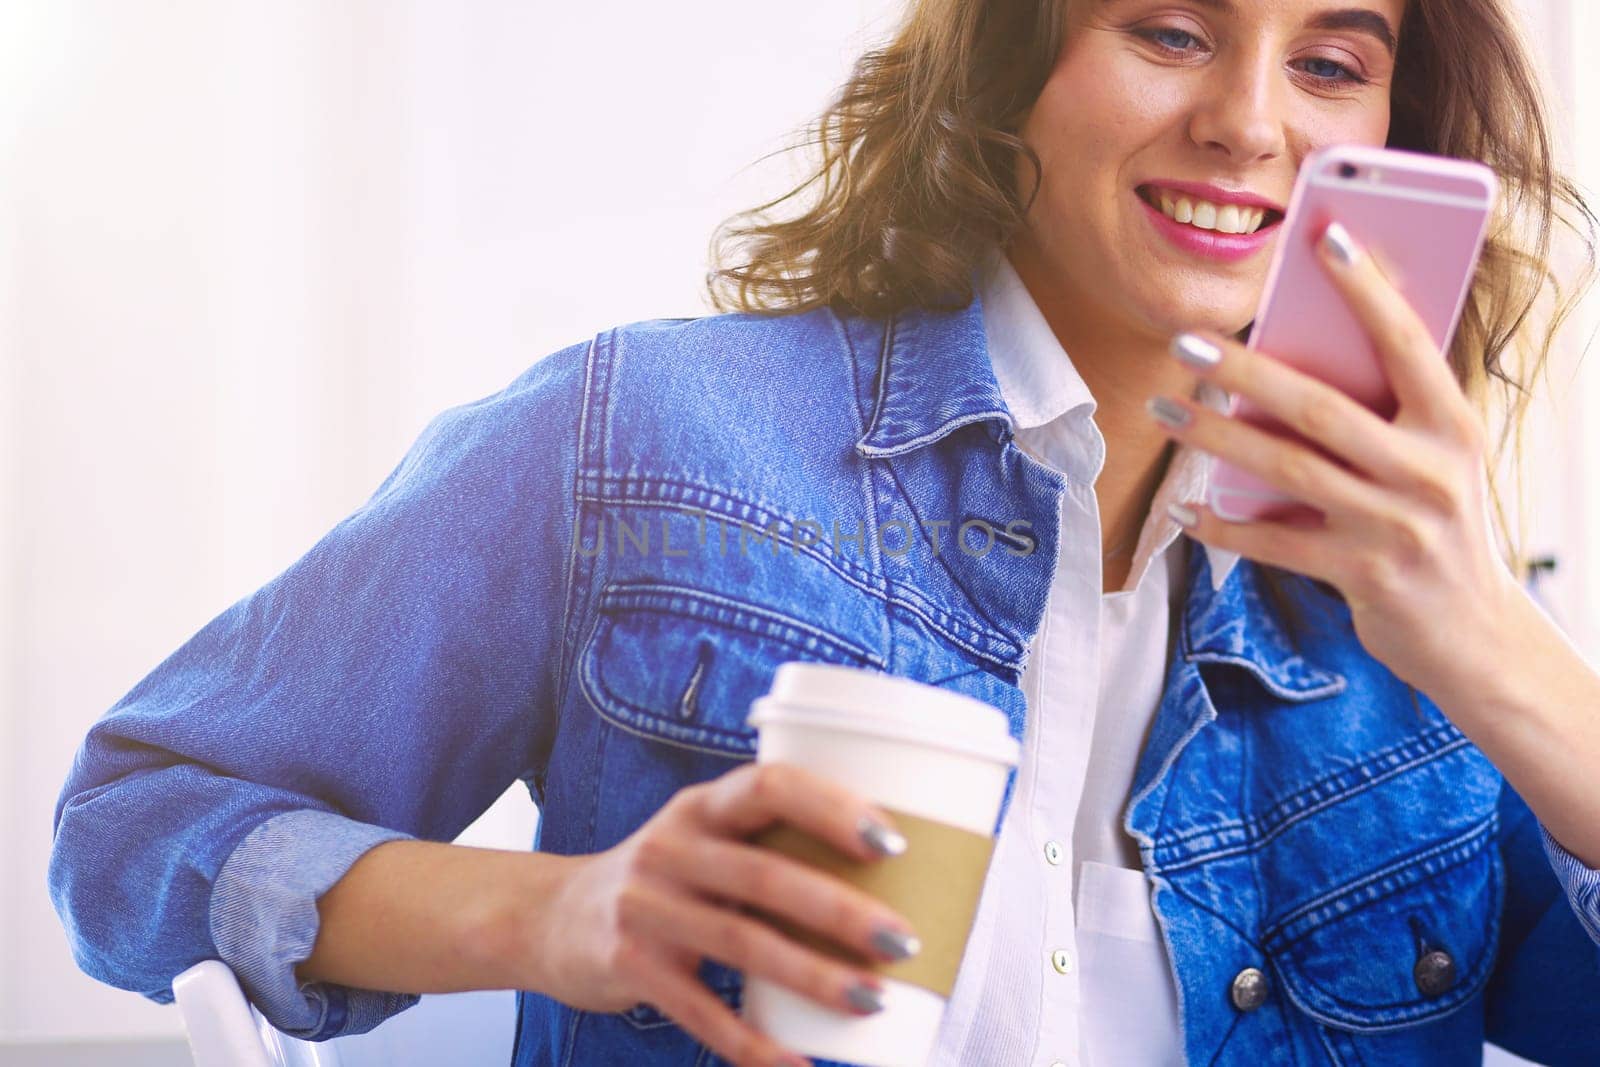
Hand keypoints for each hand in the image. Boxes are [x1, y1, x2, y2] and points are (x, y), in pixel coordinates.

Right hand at [527, 761, 921, 1066]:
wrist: (551, 919)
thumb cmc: (666, 878)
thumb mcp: (704, 839)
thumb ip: (771, 845)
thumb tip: (897, 876)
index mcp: (703, 806)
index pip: (770, 785)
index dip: (832, 808)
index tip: (892, 842)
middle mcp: (670, 847)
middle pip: (765, 874)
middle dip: (841, 910)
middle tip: (903, 940)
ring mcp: (645, 907)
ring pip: (741, 943)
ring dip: (813, 975)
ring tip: (872, 998)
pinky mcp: (628, 966)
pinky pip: (700, 1012)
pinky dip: (754, 1045)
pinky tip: (800, 1065)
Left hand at [1145, 221, 1523, 701]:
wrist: (1475, 634)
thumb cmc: (1438, 526)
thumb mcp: (1434, 460)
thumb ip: (1385, 414)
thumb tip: (1295, 352)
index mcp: (1451, 426)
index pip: (1407, 343)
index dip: (1367, 290)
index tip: (1326, 236)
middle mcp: (1429, 471)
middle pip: (1320, 408)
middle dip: (1246, 372)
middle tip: (1187, 343)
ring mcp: (1395, 525)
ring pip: (1287, 470)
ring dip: (1216, 439)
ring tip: (1166, 410)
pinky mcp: (1363, 575)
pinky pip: (1276, 543)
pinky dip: (1225, 527)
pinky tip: (1185, 512)